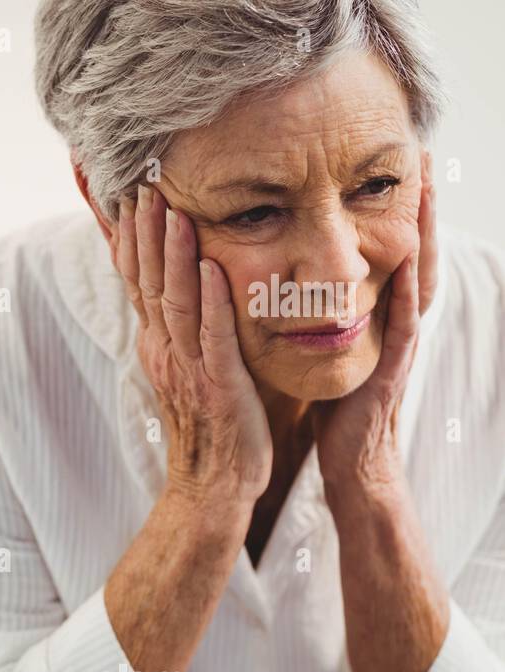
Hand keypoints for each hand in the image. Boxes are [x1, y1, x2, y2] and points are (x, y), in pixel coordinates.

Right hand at [113, 184, 272, 505]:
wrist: (214, 486)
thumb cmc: (210, 430)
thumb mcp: (186, 372)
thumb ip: (180, 331)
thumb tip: (174, 294)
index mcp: (157, 346)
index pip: (137, 283)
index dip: (132, 241)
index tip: (130, 199)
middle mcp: (164, 352)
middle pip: (148, 283)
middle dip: (145, 233)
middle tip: (143, 186)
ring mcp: (188, 368)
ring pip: (175, 302)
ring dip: (173, 255)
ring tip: (172, 211)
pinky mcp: (218, 384)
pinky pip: (213, 337)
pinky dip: (212, 301)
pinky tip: (212, 268)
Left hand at [314, 152, 437, 494]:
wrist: (348, 458)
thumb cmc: (335, 403)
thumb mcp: (329, 346)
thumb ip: (324, 312)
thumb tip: (299, 277)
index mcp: (378, 313)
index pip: (392, 251)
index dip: (396, 211)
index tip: (398, 163)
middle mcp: (395, 322)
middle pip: (415, 253)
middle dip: (422, 208)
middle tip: (426, 158)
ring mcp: (399, 344)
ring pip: (418, 279)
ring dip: (425, 236)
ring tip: (427, 191)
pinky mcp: (389, 370)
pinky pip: (401, 327)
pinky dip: (405, 295)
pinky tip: (405, 264)